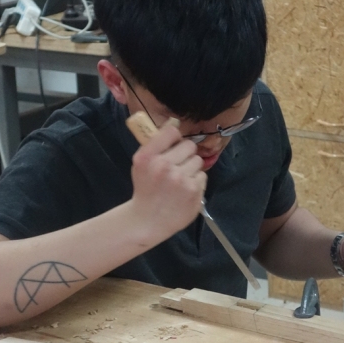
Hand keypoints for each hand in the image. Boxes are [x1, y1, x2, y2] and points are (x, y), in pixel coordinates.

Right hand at [130, 122, 205, 242]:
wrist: (148, 220)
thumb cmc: (145, 188)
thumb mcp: (141, 163)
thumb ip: (156, 143)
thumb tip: (175, 122)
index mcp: (148, 157)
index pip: (171, 132)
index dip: (174, 138)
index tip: (172, 146)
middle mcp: (164, 166)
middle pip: (189, 145)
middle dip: (184, 154)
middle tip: (176, 166)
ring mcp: (181, 180)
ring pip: (197, 160)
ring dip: (191, 168)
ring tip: (179, 180)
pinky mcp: (194, 191)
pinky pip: (202, 176)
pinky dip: (195, 182)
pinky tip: (184, 190)